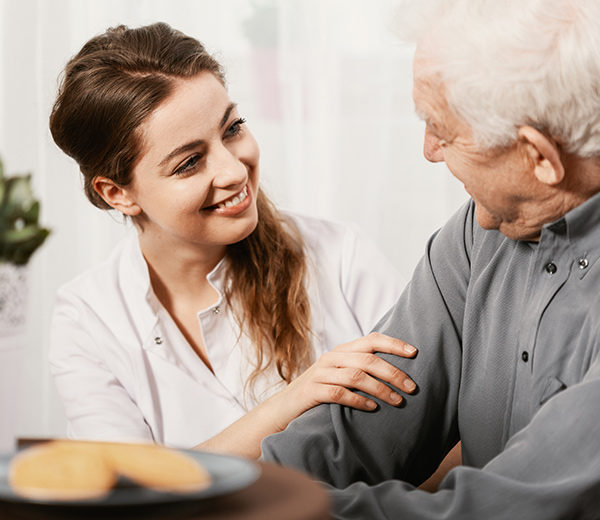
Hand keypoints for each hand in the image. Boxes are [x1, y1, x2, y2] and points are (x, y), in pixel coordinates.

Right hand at [274, 332, 416, 429]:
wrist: (282, 409)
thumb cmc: (318, 393)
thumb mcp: (339, 376)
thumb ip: (360, 370)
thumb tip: (396, 374)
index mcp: (341, 351)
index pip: (371, 340)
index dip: (393, 344)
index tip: (414, 352)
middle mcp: (331, 358)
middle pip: (367, 359)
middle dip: (392, 372)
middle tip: (411, 388)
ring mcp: (320, 374)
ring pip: (356, 376)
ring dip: (380, 388)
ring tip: (397, 401)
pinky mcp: (311, 391)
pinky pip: (338, 393)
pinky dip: (358, 400)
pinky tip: (372, 408)